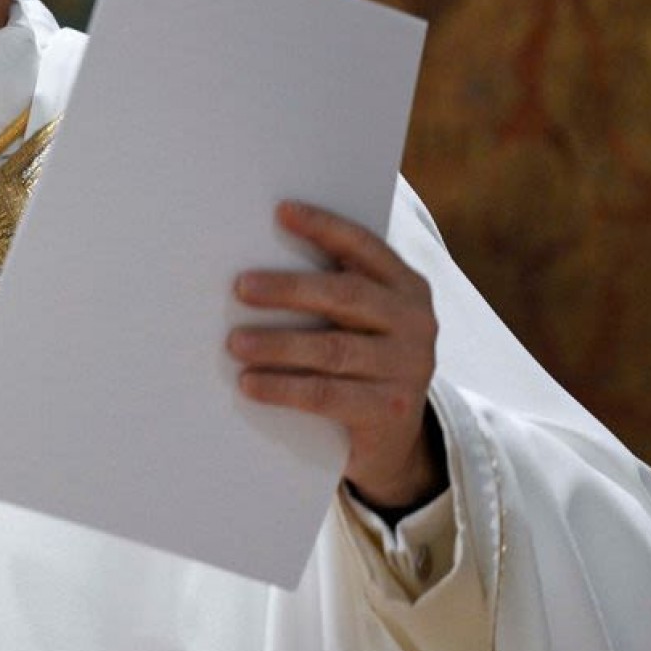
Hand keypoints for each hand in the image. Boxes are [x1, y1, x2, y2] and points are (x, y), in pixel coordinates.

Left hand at [227, 200, 442, 509]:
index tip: (282, 211)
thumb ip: (332, 292)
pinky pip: (327, 394)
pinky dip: (283, 387)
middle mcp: (415, 322)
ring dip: (278, 344)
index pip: (364, 248)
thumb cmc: (361, 363)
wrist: (394, 439)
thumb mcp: (359, 323)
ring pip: (333, 349)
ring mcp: (407, 368)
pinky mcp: (390, 410)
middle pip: (346, 296)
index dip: (325, 228)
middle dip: (290, 289)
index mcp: (406, 288)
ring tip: (234, 343)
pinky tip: (249, 383)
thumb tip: (256, 263)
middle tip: (240, 286)